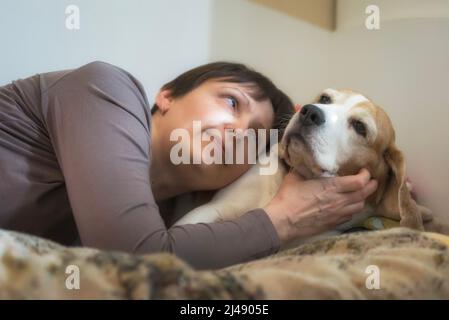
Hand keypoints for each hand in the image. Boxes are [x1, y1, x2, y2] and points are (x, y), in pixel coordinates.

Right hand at [263, 168, 377, 242]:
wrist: (283, 221)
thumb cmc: (288, 197)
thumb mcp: (295, 176)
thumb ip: (306, 168)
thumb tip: (307, 160)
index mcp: (332, 187)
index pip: (360, 182)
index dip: (366, 175)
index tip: (364, 171)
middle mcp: (339, 201)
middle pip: (364, 194)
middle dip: (371, 186)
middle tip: (371, 180)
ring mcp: (337, 214)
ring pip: (360, 206)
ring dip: (363, 198)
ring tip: (361, 193)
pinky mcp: (333, 224)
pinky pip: (350, 216)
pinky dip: (353, 209)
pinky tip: (349, 206)